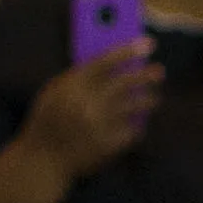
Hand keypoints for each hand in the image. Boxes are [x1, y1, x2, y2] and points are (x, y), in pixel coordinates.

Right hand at [21, 42, 162, 183]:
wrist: (43, 158)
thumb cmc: (47, 120)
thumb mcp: (54, 92)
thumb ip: (78, 78)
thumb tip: (111, 65)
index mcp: (72, 86)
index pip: (106, 61)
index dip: (128, 50)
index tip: (147, 44)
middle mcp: (89, 102)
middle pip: (126, 82)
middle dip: (145, 74)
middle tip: (158, 70)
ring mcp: (101, 124)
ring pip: (135, 106)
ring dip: (148, 100)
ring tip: (154, 97)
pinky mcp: (110, 144)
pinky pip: (132, 130)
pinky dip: (135, 126)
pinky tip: (136, 124)